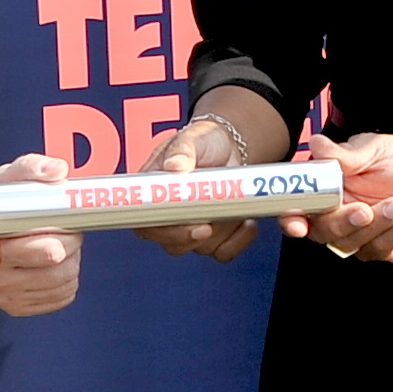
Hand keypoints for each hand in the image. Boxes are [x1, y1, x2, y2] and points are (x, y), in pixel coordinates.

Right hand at [0, 154, 81, 314]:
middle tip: (61, 227)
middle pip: (61, 266)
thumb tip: (57, 171)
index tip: (61, 222)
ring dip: (70, 260)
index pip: (46, 251)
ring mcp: (4, 295)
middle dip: (70, 242)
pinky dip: (66, 280)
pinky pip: (63, 296)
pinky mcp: (16, 307)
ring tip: (54, 242)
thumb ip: (30, 169)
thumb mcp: (7, 177)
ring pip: (65, 281)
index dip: (61, 235)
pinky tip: (52, 264)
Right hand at [135, 114, 261, 262]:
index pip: (146, 224)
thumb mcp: (192, 139)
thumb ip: (182, 151)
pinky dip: (238, 240)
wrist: (230, 146)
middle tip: (213, 224)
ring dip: (222, 232)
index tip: (192, 225)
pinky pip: (224, 252)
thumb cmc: (204, 141)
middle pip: (173, 244)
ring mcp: (192, 228)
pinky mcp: (215, 236)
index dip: (166, 232)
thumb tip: (174, 167)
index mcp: (154, 194)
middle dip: (196, 237)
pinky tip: (246, 221)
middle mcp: (169, 215)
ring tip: (234, 206)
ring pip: (202, 249)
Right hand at [287, 133, 392, 261]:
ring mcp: (362, 235)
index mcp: (329, 189)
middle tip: (363, 209)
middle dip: (341, 222)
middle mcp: (340, 215)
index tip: (297, 222)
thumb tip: (316, 144)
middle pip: (321, 231)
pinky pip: (380, 248)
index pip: (299, 208)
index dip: (291, 218)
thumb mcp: (377, 148)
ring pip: (350, 243)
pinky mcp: (385, 249)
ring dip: (376, 224)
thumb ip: (345, 154)